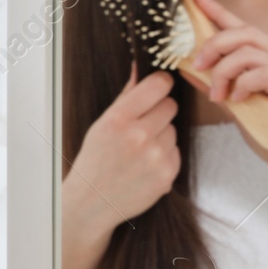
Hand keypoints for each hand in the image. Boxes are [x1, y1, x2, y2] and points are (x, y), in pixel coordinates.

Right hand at [64, 64, 180, 239]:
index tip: (158, 86)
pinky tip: (145, 164)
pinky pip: (175, 151)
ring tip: (139, 150)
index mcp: (118, 120)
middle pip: (170, 106)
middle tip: (142, 124)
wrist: (92, 202)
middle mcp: (138, 137)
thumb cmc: (95, 160)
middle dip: (158, 111)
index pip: (157, 85)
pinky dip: (164, 155)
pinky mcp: (167, 174)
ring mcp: (155, 157)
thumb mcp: (102, 125)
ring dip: (160, 135)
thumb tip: (142, 67)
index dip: (160, 83)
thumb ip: (126, 96)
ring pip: (173, 129)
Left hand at [190, 0, 267, 178]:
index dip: (218, 10)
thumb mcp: (233, 103)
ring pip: (250, 51)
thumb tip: (187, 68)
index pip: (242, 27)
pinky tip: (238, 99)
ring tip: (218, 95)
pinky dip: (243, 84)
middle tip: (198, 66)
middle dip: (214, 44)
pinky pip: (263, 73)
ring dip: (224, 71)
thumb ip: (215, 83)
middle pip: (245, 32)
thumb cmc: (267, 130)